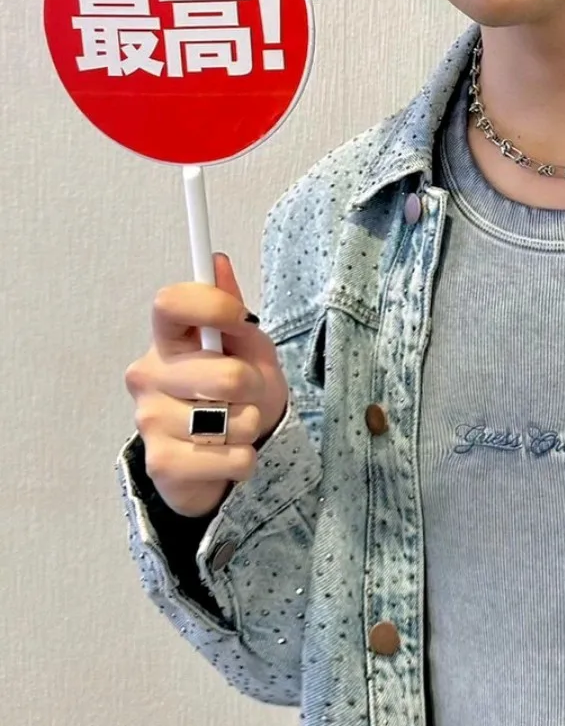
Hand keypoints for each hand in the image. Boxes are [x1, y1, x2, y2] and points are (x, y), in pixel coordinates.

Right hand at [124, 252, 288, 516]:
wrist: (225, 453)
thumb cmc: (236, 391)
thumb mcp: (246, 346)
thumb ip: (232, 308)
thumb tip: (217, 261)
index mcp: (167, 339)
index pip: (170, 304)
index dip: (211, 305)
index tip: (238, 318)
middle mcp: (148, 375)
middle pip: (226, 376)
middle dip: (253, 388)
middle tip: (246, 393)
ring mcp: (150, 420)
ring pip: (234, 422)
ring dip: (250, 426)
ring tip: (235, 426)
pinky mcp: (162, 463)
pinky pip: (232, 458)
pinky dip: (245, 459)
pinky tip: (227, 455)